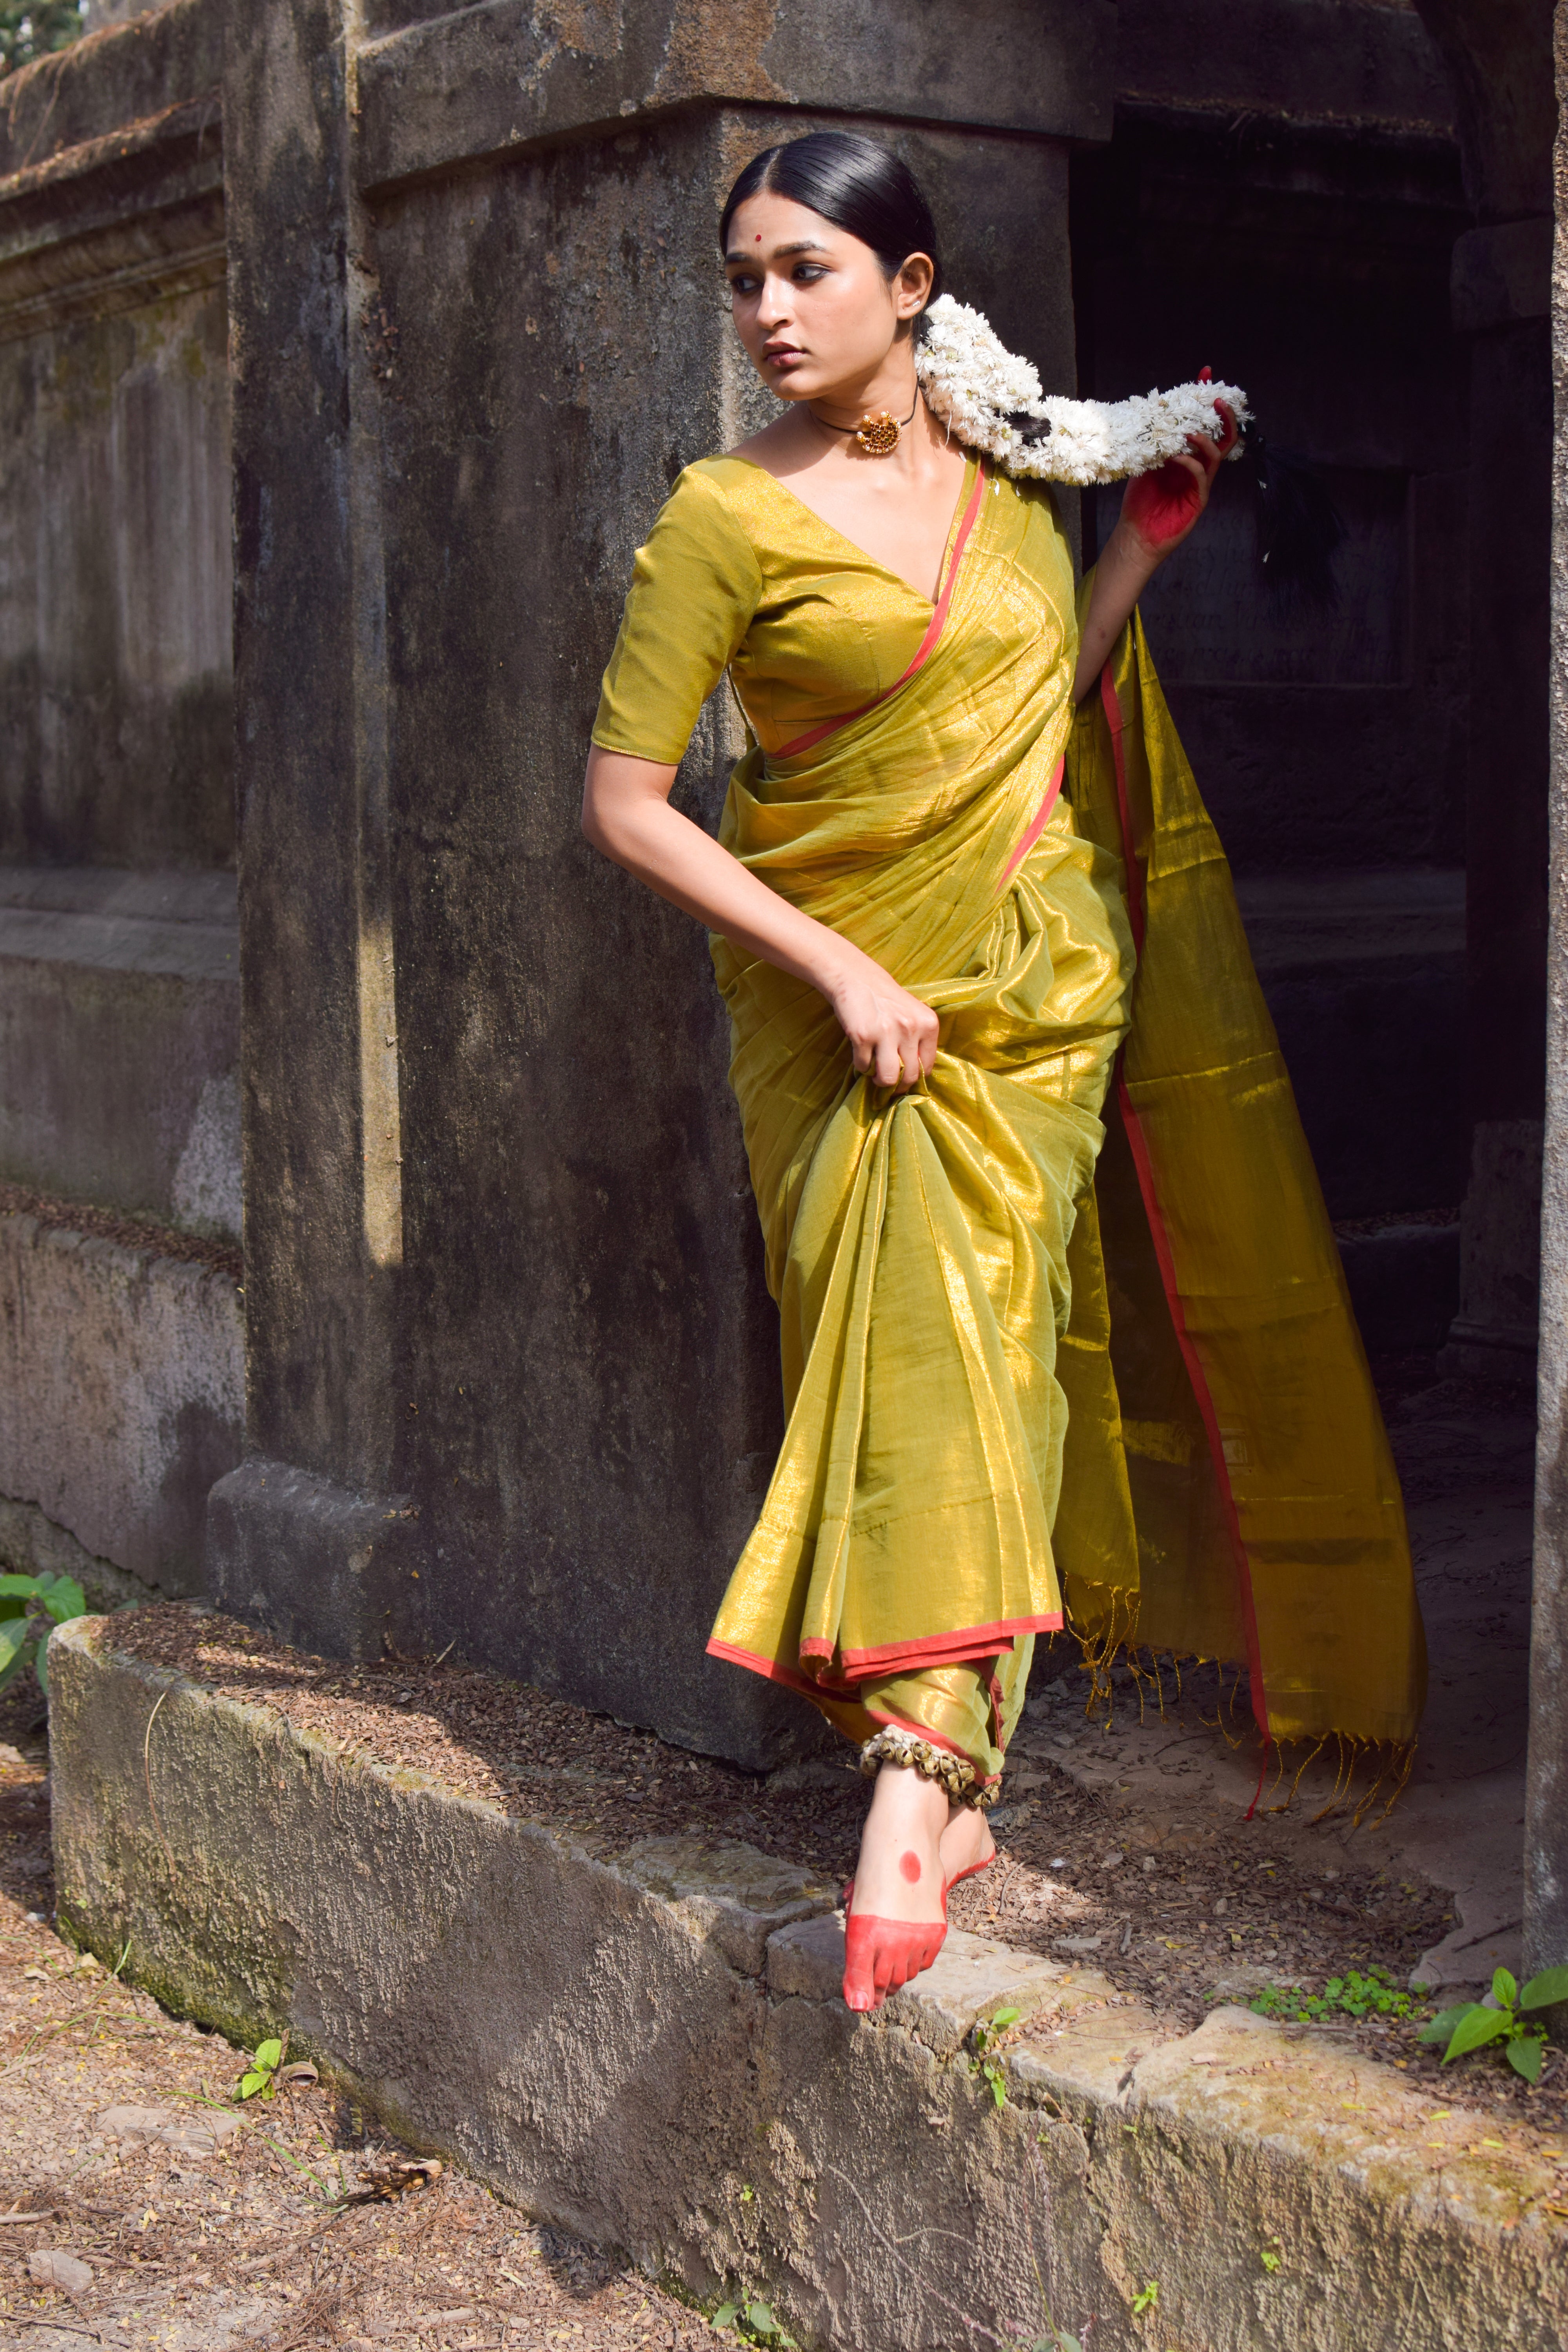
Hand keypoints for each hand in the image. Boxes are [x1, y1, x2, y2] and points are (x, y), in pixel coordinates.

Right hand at [827, 951, 938, 1091]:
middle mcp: (910, 1028)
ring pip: (888, 1078)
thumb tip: (913, 1077)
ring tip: (876, 1072)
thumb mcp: (913, 1015)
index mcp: (928, 1024)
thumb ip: (919, 1041)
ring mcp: (886, 1033)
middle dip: (898, 1085)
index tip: (904, 1076)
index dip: (914, 1076)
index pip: (927, 1067)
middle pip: (909, 1076)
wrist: (857, 979)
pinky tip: (862, 1053)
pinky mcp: (863, 1036)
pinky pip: (864, 1066)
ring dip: (880, 1080)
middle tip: (889, 1079)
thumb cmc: (887, 1000)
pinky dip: (861, 1065)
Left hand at [1117, 395, 1236, 566]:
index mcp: (1188, 458)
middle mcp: (1198, 469)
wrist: (1135, 535)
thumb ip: (1155, 444)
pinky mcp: (1197, 501)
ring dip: (1205, 440)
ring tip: (1191, 431)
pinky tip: (1177, 457)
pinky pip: (1200, 477)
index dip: (1204, 401)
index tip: (1203, 374)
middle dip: (1222, 417)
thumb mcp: (1145, 464)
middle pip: (1221, 439)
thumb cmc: (1139, 502)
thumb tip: (1154, 416)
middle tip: (1215, 399)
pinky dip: (1191, 463)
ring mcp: (1200, 485)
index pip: (1203, 425)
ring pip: (1214, 456)